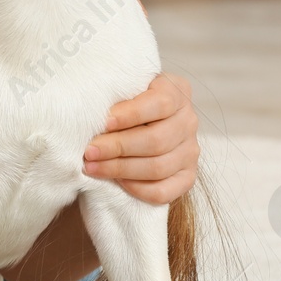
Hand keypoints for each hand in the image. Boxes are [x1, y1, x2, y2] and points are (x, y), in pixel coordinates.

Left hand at [83, 72, 198, 204]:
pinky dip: (138, 189)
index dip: (132, 114)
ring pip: (158, 167)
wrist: (129, 124)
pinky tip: (116, 182)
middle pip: (157, 140)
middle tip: (90, 151)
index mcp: (176, 91)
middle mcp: (188, 121)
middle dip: (118, 147)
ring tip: (92, 166)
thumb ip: (115, 94)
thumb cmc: (121, 102)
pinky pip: (164, 191)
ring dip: (120, 169)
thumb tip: (94, 114)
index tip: (105, 122)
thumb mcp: (121, 89)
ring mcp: (190, 151)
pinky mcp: (186, 177)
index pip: (161, 103)